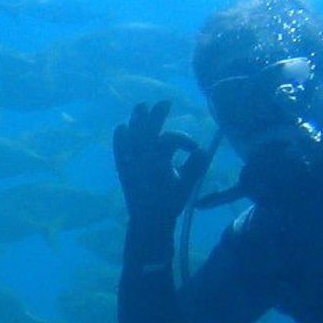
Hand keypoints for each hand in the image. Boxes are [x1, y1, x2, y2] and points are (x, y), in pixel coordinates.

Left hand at [112, 101, 206, 226]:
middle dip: (156, 114)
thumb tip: (203, 149)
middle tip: (165, 102)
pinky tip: (121, 128)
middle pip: (147, 129)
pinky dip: (120, 138)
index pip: (170, 139)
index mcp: (157, 160)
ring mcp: (129, 161)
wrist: (147, 220)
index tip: (194, 148)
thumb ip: (195, 166)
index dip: (184, 139)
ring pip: (131, 135)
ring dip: (137, 120)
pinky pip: (118, 148)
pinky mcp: (122, 168)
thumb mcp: (186, 185)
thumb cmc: (169, 202)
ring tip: (141, 107)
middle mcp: (141, 157)